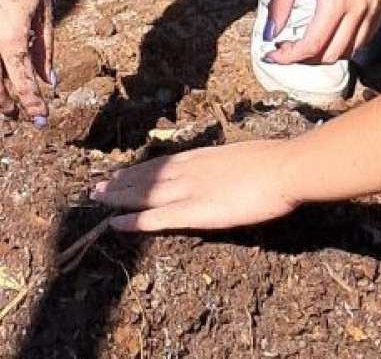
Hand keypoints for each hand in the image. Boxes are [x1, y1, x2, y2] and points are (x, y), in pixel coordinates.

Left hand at [90, 140, 301, 232]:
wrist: (284, 168)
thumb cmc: (275, 162)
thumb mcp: (244, 157)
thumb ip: (228, 165)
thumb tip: (227, 170)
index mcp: (203, 156)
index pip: (163, 163)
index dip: (140, 169)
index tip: (122, 171)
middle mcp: (189, 170)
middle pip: (147, 177)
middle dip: (120, 181)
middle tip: (97, 185)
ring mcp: (189, 190)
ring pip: (144, 194)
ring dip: (118, 196)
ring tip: (96, 198)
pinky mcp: (194, 212)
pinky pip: (156, 217)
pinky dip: (133, 220)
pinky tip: (114, 223)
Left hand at [263, 0, 380, 64]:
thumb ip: (281, 2)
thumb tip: (270, 33)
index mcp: (336, 1)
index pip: (312, 46)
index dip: (290, 57)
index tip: (273, 55)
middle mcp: (359, 9)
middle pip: (332, 55)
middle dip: (306, 58)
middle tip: (288, 47)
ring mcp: (374, 6)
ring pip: (352, 50)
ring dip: (328, 53)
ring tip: (308, 42)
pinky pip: (367, 36)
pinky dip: (348, 43)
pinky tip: (332, 32)